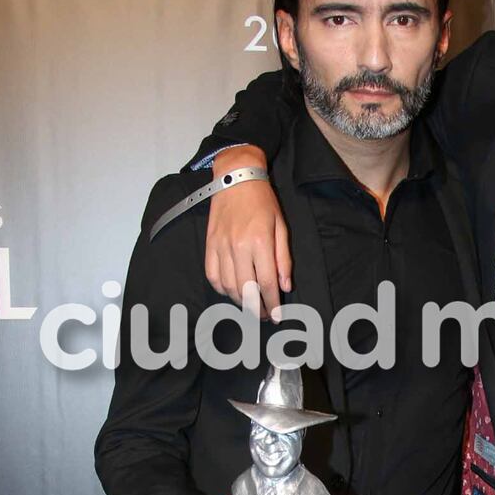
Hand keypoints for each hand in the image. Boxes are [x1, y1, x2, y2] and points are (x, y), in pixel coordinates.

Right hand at [204, 146, 291, 317]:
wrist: (235, 178)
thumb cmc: (263, 201)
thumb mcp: (281, 227)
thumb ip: (283, 259)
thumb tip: (285, 286)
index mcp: (260, 242)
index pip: (267, 283)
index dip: (273, 304)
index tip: (277, 316)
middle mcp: (238, 247)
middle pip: (246, 291)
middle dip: (257, 309)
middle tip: (265, 316)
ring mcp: (221, 247)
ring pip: (228, 287)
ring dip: (240, 302)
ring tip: (251, 305)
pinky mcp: (209, 245)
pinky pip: (212, 275)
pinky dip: (221, 289)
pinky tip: (232, 291)